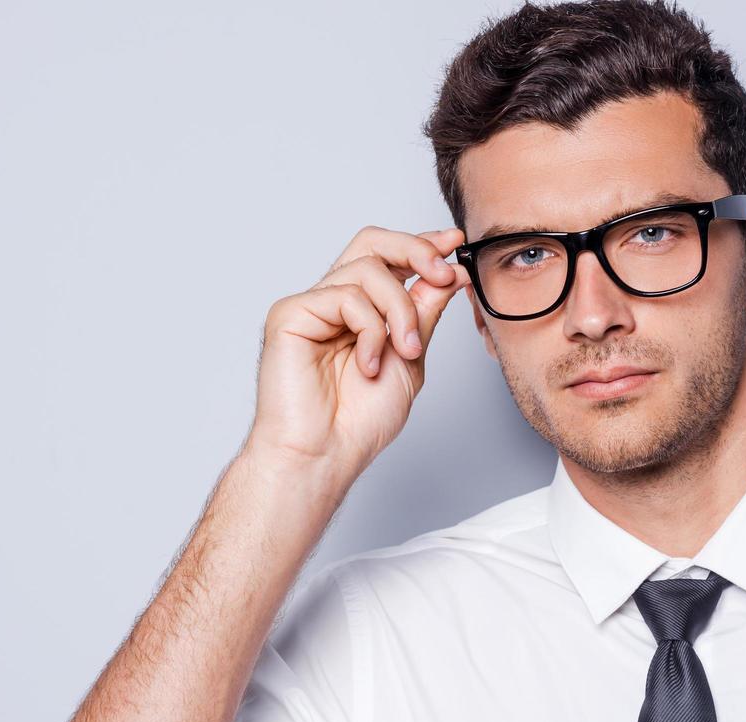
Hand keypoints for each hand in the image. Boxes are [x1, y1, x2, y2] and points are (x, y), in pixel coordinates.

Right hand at [246, 224, 470, 477]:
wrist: (325, 456)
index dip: (422, 245)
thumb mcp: (410, 359)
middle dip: (416, 250)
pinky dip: (370, 330)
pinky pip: (345, 296)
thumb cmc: (358, 422)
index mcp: (360, 311)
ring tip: (405, 350)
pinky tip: (367, 364)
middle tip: (443, 273)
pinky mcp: (290, 314)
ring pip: (368, 269)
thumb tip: (449, 272)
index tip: (455, 244)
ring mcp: (311, 306)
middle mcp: (333, 302)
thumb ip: (423, 313)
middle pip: (372, 242)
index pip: (389, 258)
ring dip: (400, 309)